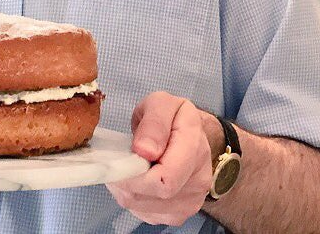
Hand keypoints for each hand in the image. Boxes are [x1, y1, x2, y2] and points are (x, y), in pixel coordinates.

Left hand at [106, 91, 218, 225]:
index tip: (123, 157)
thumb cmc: (173, 117)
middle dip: (127, 178)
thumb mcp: (161, 103)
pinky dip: (133, 198)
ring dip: (127, 188)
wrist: (191, 136)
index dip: (135, 172)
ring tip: (131, 166)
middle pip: (151, 195)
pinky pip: (144, 214)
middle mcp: (199, 180)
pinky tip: (138, 180)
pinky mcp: (177, 215)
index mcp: (195, 147)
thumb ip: (154, 123)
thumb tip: (144, 151)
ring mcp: (190, 202)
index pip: (165, 179)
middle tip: (121, 159)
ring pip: (143, 207)